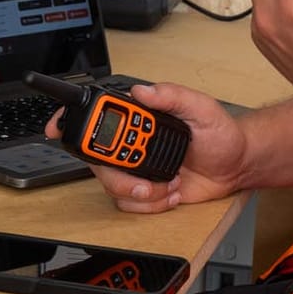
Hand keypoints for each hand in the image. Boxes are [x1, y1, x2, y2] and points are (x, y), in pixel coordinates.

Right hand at [44, 82, 248, 213]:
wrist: (236, 166)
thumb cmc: (221, 134)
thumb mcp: (202, 108)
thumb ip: (173, 95)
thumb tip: (143, 90)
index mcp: (141, 118)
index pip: (98, 115)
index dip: (71, 120)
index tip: (57, 127)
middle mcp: (132, 143)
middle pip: (97, 160)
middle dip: (119, 173)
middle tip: (144, 175)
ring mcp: (136, 168)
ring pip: (112, 186)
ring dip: (142, 190)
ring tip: (169, 184)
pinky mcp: (144, 191)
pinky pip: (129, 203)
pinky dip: (151, 203)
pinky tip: (170, 192)